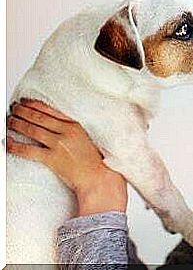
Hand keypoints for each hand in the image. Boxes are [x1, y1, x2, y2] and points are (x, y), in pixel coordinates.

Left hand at [6, 100, 127, 215]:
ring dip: (16, 124)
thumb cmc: (93, 161)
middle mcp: (66, 132)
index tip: (25, 102)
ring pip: (32, 130)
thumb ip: (70, 130)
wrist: (97, 177)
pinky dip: (15, 145)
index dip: (34, 104)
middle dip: (22, 111)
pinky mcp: (52, 159)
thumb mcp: (84, 138)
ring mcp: (59, 145)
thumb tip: (50, 125)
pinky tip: (8, 142)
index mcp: (75, 125)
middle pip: (39, 117)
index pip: (50, 110)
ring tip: (9, 121)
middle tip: (13, 109)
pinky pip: (28, 150)